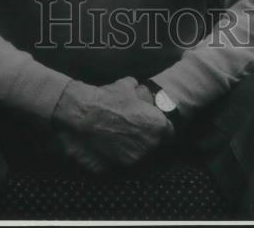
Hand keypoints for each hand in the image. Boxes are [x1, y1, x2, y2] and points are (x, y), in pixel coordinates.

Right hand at [53, 76, 173, 166]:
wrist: (84, 115)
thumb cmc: (107, 98)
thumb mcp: (127, 85)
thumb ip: (139, 90)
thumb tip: (139, 89)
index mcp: (157, 125)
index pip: (169, 133)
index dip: (162, 129)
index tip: (154, 126)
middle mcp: (150, 145)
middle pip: (157, 147)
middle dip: (150, 140)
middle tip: (137, 132)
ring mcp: (135, 158)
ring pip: (142, 157)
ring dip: (137, 150)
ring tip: (124, 139)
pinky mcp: (120, 167)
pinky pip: (126, 163)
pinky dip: (122, 156)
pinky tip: (113, 146)